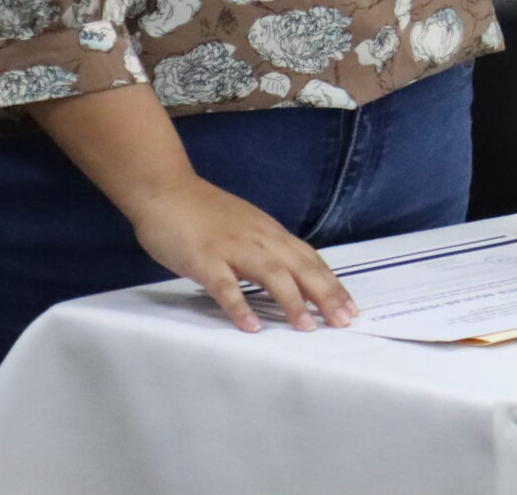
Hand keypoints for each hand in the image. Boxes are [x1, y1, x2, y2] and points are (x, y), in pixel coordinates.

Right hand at [123, 174, 356, 334]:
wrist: (165, 189)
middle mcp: (258, 238)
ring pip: (270, 274)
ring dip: (291, 300)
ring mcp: (232, 247)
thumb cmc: (204, 213)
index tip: (351, 308)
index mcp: (270, 233)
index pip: (310, 259)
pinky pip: (224, 285)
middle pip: (300, 266)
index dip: (332, 284)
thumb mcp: (245, 229)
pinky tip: (250, 326)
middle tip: (344, 321)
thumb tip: (289, 278)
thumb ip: (266, 251)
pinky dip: (239, 305)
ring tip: (306, 327)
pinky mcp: (204, 258)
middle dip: (325, 294)